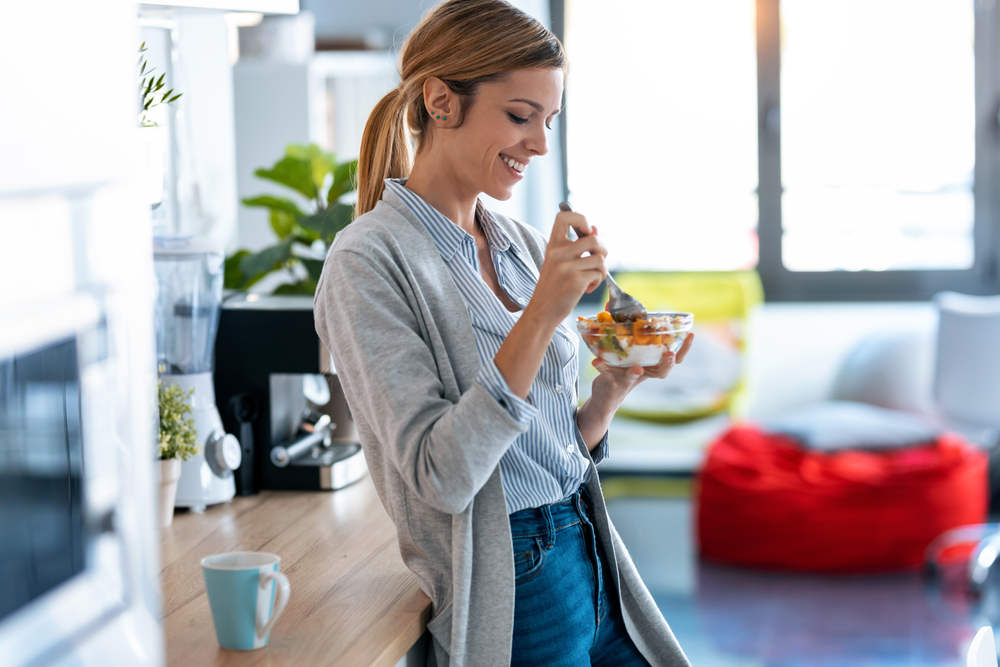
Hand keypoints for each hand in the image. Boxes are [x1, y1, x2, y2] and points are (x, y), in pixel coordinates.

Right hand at [527, 210, 606, 324]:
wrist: (543, 311)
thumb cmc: (553, 287)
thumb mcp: (560, 262)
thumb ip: (576, 246)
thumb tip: (595, 229)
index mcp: (553, 245)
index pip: (564, 216)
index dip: (580, 218)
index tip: (586, 230)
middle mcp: (558, 253)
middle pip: (593, 239)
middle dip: (603, 250)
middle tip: (596, 262)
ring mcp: (566, 267)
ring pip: (600, 258)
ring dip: (601, 270)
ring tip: (591, 278)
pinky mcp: (575, 280)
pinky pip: (599, 273)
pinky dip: (598, 281)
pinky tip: (587, 289)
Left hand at [590, 333, 694, 410]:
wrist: (606, 391)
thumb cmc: (620, 366)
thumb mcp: (625, 346)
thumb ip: (620, 326)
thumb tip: (609, 304)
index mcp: (652, 362)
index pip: (675, 356)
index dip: (685, 347)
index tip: (691, 334)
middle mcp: (644, 372)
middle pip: (663, 371)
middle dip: (669, 363)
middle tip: (671, 355)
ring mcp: (628, 378)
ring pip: (635, 376)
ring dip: (635, 372)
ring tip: (638, 368)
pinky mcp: (612, 382)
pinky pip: (607, 375)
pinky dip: (602, 367)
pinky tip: (596, 360)